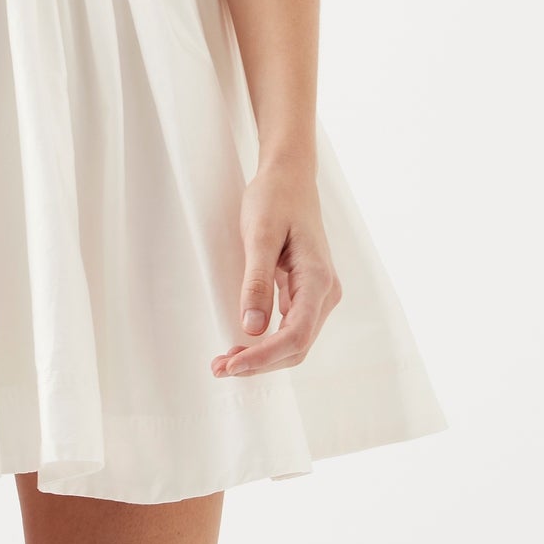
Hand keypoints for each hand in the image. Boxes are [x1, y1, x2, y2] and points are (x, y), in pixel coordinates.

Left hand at [212, 155, 341, 378]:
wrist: (289, 175)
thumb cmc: (274, 198)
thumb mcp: (259, 235)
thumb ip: (257, 281)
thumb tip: (252, 328)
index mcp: (318, 279)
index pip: (296, 336)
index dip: (263, 357)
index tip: (231, 365)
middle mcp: (326, 293)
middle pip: (297, 346)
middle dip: (260, 364)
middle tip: (218, 367)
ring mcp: (319, 294)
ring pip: (295, 342)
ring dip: (263, 357)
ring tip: (225, 362)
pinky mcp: (307, 292)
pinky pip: (291, 327)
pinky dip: (268, 342)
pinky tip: (243, 345)